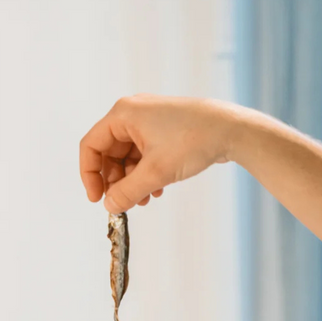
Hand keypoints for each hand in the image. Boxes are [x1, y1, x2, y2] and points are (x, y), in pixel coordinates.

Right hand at [79, 95, 238, 212]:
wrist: (231, 130)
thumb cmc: (193, 141)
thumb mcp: (155, 172)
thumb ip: (127, 192)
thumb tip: (110, 206)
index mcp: (123, 114)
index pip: (91, 146)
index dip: (89, 175)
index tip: (97, 199)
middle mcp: (133, 114)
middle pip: (109, 153)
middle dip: (116, 181)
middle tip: (124, 203)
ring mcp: (150, 122)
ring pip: (128, 157)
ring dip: (132, 181)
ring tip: (144, 200)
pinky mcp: (164, 131)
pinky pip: (145, 155)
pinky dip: (146, 174)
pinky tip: (157, 190)